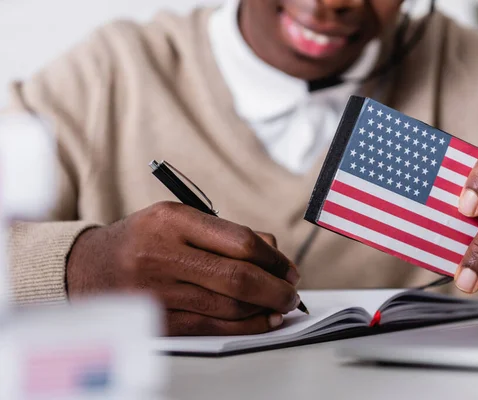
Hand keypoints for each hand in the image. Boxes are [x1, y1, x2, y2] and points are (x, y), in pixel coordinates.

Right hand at [66, 202, 300, 334]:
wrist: (90, 267)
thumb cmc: (144, 239)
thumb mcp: (180, 219)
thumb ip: (226, 233)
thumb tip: (275, 254)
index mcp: (172, 220)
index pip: (240, 241)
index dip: (273, 258)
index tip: (288, 267)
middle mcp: (162, 255)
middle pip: (238, 277)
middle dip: (276, 287)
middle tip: (292, 290)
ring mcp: (158, 292)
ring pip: (230, 305)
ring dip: (265, 308)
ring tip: (280, 304)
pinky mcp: (157, 321)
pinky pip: (213, 326)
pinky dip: (246, 325)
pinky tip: (262, 320)